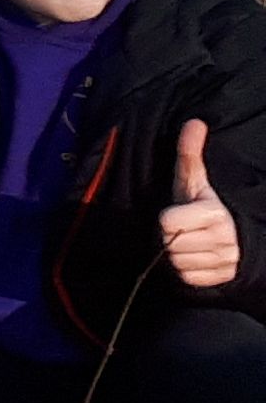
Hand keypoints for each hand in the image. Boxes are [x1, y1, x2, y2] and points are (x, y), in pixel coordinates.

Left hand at [165, 121, 240, 290]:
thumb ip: (190, 154)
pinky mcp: (219, 280)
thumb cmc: (204, 207)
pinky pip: (186, 278)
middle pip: (169, 244)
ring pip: (176, 263)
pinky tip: (194, 258)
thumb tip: (195, 122)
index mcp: (215, 213)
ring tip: (189, 243)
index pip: (167, 222)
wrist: (236, 239)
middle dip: (170, 237)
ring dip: (177, 255)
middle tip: (183, 230)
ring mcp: (223, 262)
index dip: (167, 218)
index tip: (179, 214)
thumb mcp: (195, 182)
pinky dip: (186, 271)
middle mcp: (223, 240)